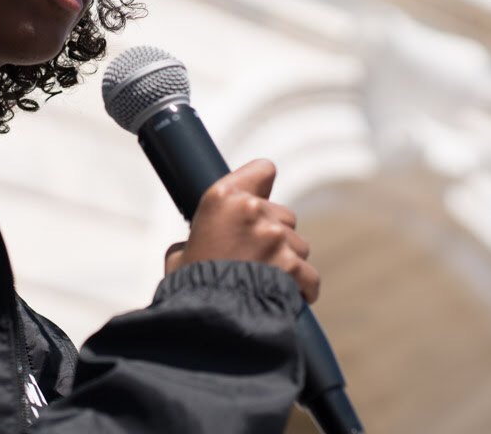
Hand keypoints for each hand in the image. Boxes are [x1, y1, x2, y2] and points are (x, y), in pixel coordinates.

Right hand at [163, 159, 319, 302]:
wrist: (206, 321)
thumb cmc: (188, 287)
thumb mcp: (181, 251)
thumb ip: (202, 235)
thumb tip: (203, 243)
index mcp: (221, 198)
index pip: (263, 170)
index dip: (262, 187)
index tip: (259, 200)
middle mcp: (252, 210)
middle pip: (283, 215)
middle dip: (273, 235)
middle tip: (250, 259)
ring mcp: (275, 238)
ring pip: (298, 245)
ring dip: (286, 262)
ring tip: (261, 283)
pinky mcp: (293, 266)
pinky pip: (309, 276)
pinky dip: (300, 288)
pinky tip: (284, 297)